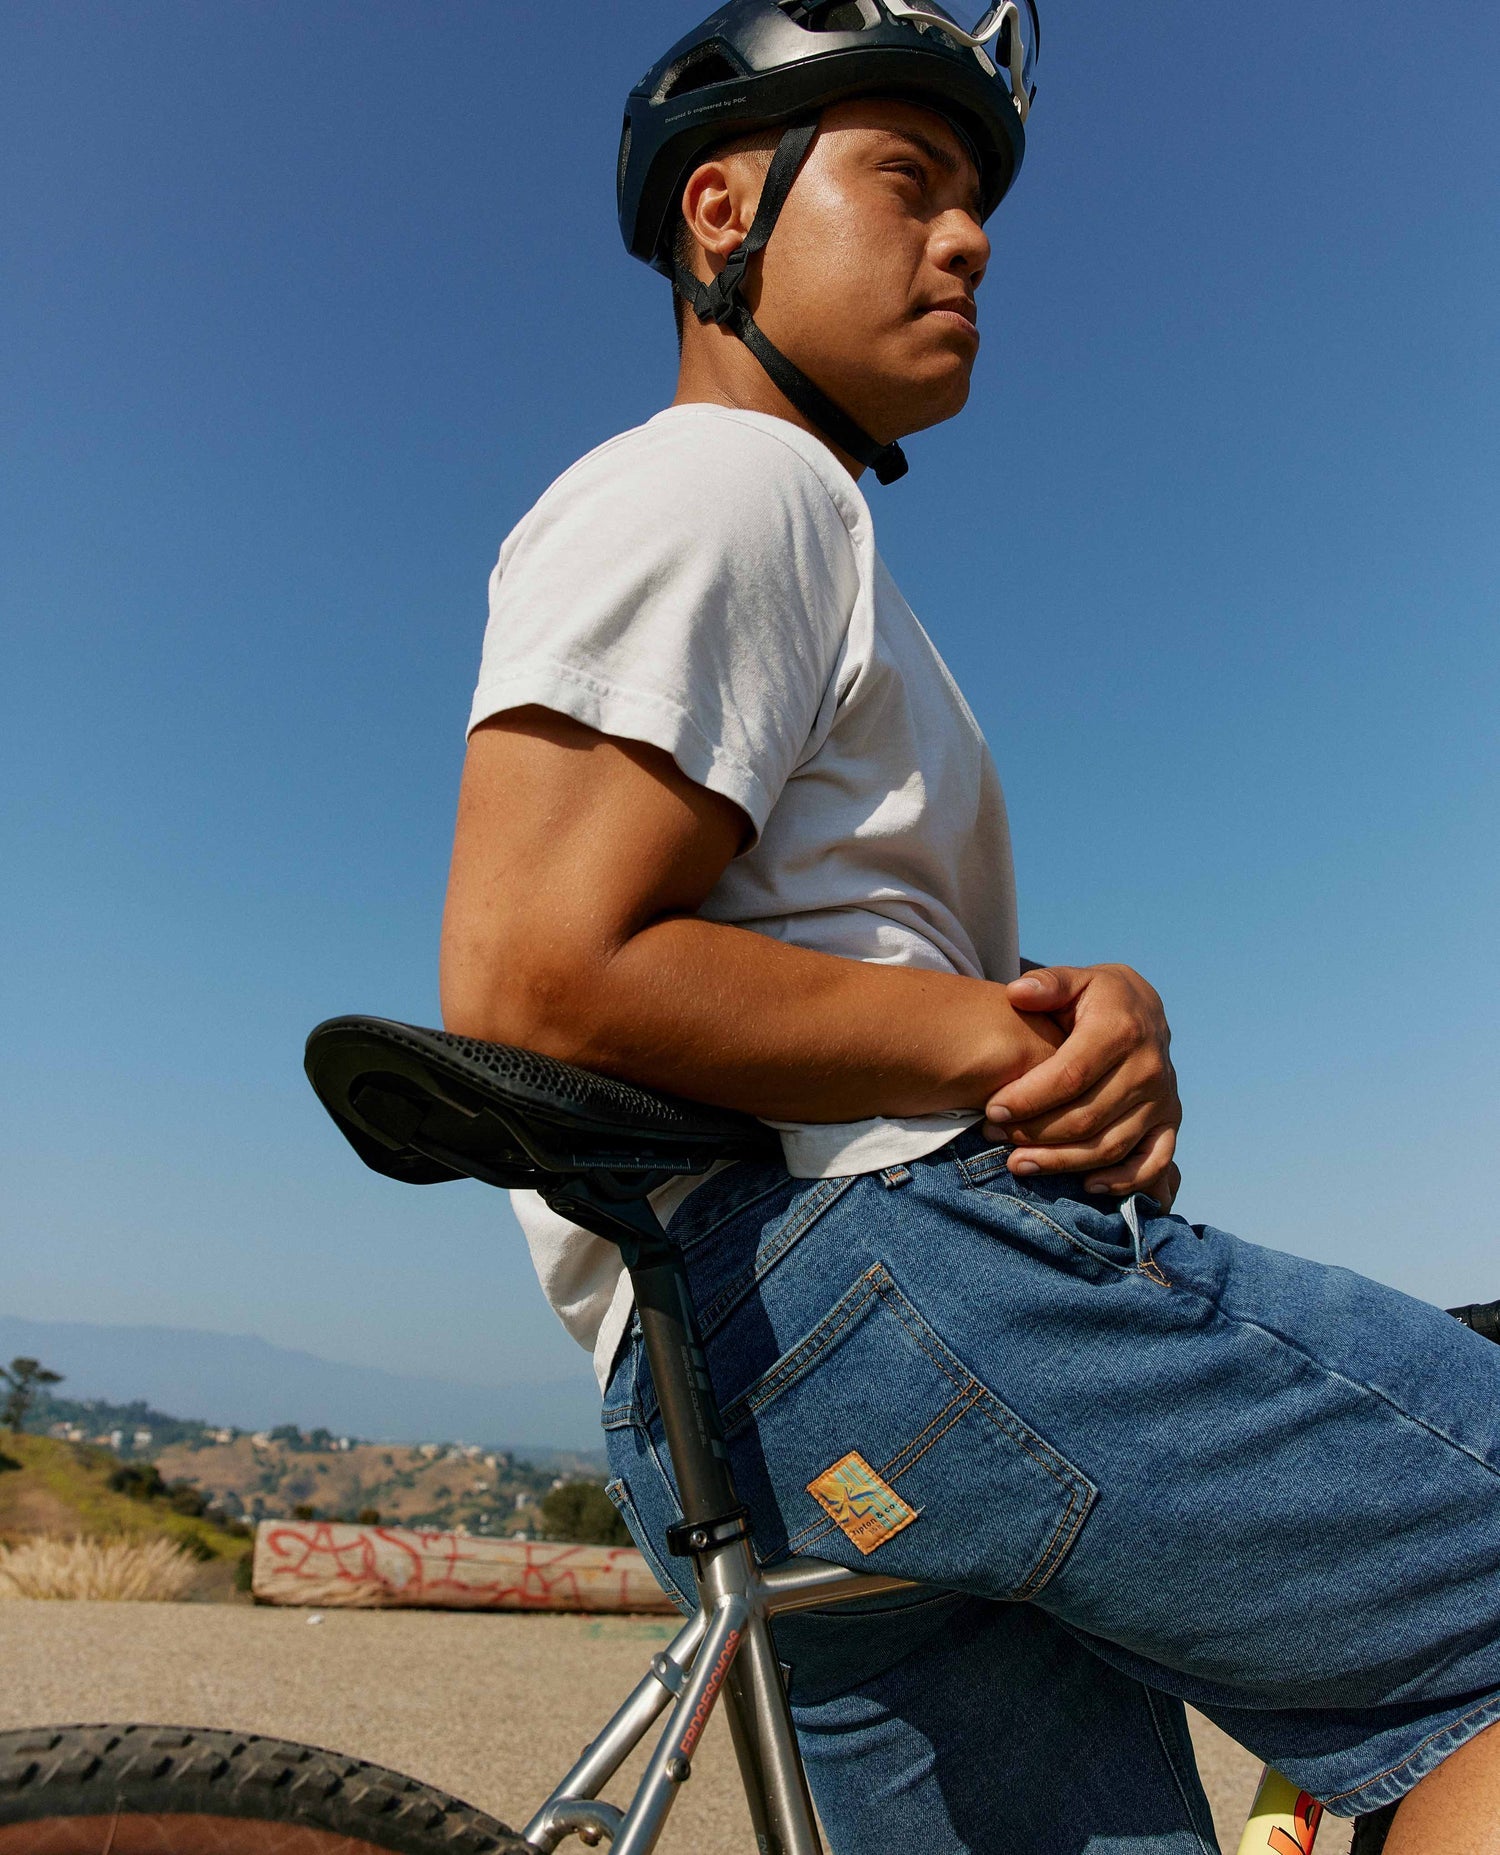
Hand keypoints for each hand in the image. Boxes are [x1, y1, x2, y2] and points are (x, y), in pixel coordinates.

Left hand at [984, 964, 1180, 1208]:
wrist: (1144, 1009)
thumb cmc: (1097, 997)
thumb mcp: (1075, 979)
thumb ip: (1047, 983)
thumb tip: (1018, 992)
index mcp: (1120, 1030)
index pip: (1069, 1076)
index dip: (1028, 1098)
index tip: (992, 1110)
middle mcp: (1147, 1068)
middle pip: (1085, 1117)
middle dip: (1035, 1133)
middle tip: (994, 1137)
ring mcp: (1163, 1099)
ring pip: (1110, 1145)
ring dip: (1062, 1162)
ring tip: (1019, 1164)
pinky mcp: (1170, 1121)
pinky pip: (1153, 1162)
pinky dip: (1124, 1182)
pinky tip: (1088, 1187)